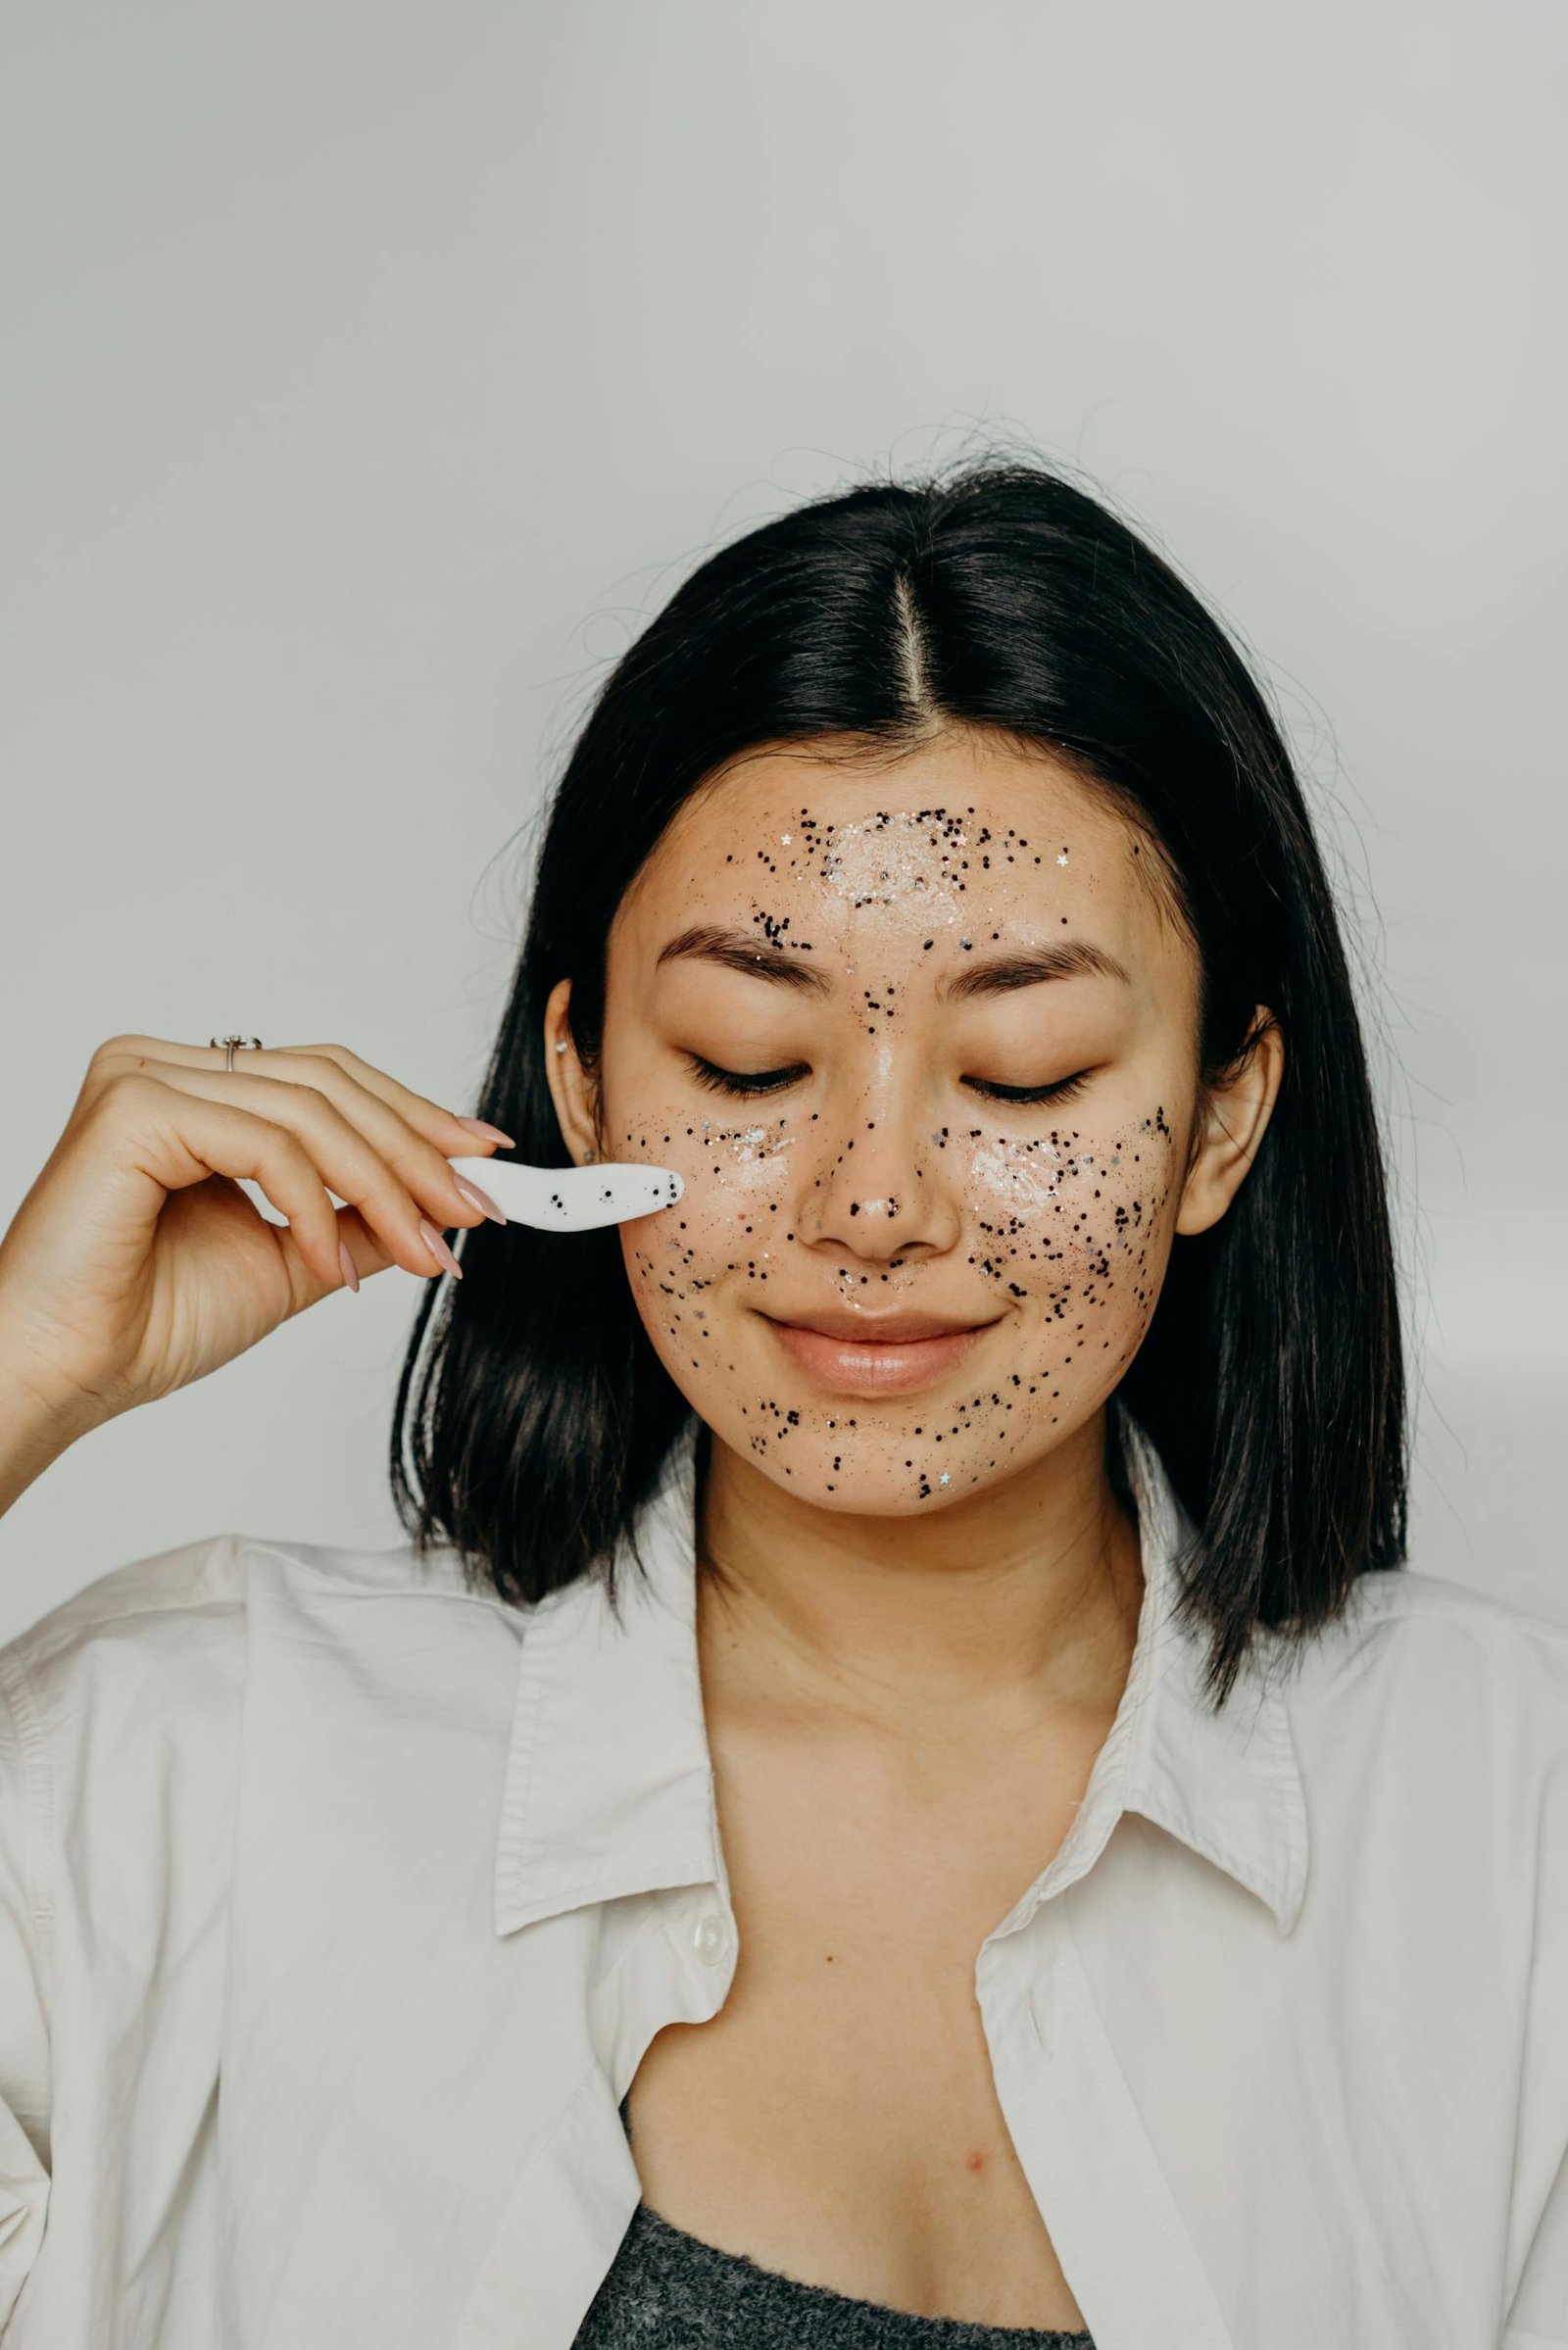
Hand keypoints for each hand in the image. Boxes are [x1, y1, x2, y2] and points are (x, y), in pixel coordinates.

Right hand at [0, 1035, 509, 1442]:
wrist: (65, 1374)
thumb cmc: (146, 1323)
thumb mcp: (289, 1261)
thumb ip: (356, 1220)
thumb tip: (442, 1200)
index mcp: (195, 1088)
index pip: (328, 1078)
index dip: (415, 1116)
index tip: (487, 1162)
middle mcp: (165, 1065)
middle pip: (330, 1081)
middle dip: (417, 1150)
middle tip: (476, 1209)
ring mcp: (144, 1076)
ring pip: (309, 1110)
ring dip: (384, 1186)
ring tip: (425, 1251)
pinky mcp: (134, 1108)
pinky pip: (265, 1144)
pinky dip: (315, 1206)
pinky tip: (333, 1266)